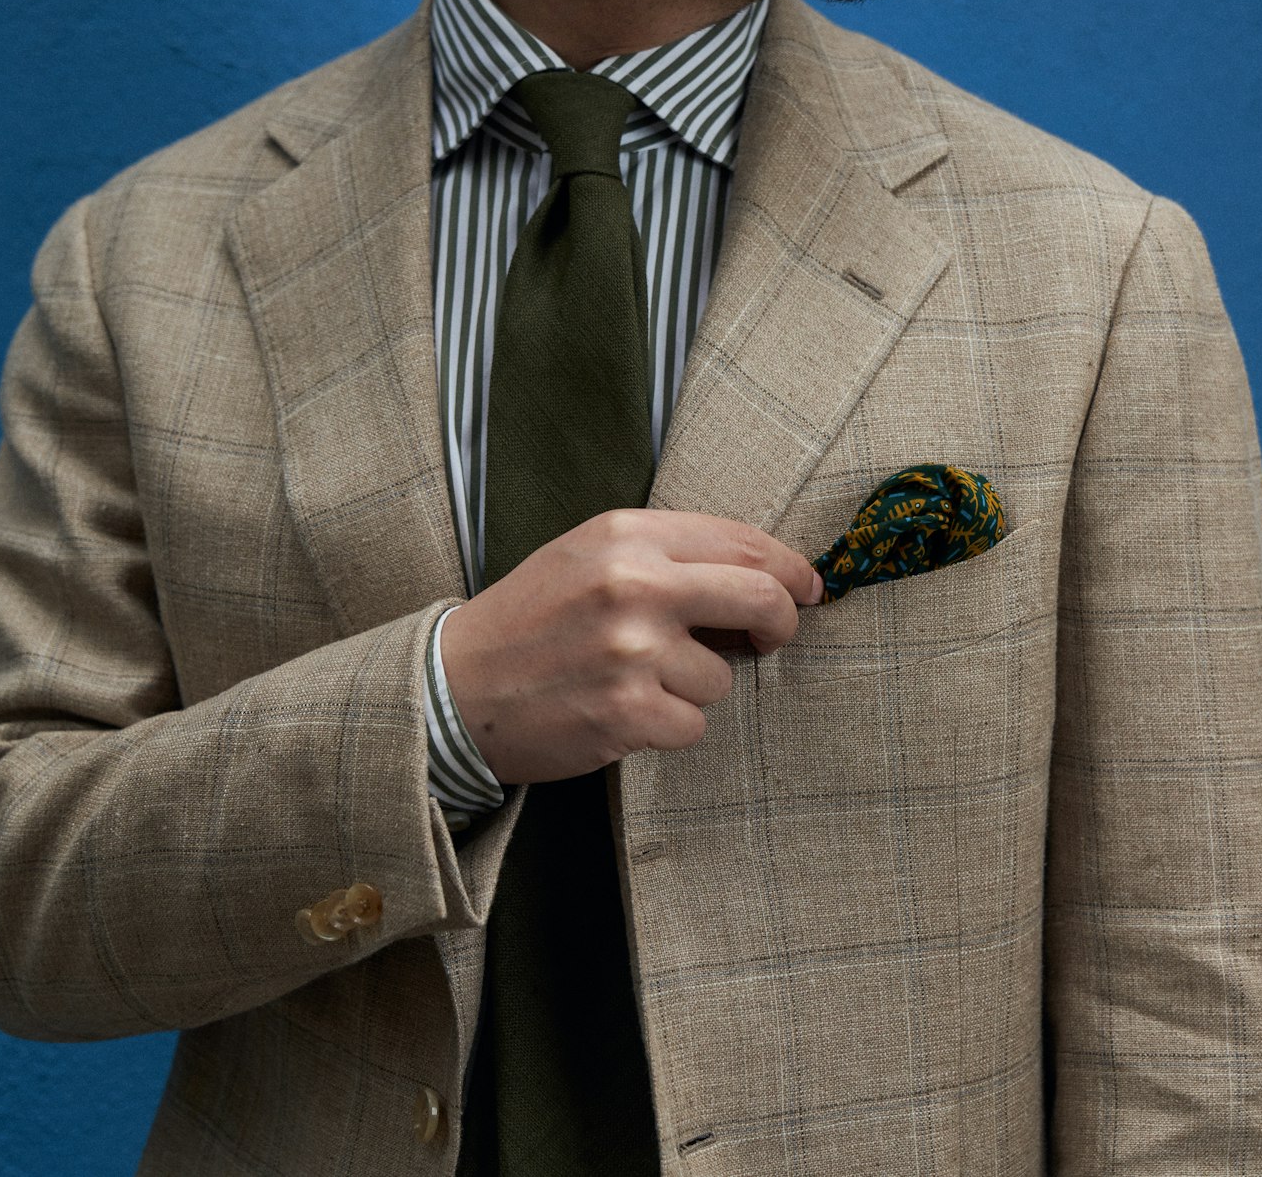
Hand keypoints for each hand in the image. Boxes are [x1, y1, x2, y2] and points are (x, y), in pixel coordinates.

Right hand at [438, 507, 823, 784]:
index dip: (790, 568)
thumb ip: (669, 554)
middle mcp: (634, 585)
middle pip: (760, 597)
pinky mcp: (626, 713)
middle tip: (769, 638)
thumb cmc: (531, 619)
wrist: (454, 688)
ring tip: (636, 680)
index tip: (806, 588)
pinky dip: (669, 726)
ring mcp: (632, 651)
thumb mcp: (590, 554)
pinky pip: (694, 724)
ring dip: (695, 687)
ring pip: (723, 676)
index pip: (743, 541)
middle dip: (780, 622)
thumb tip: (765, 574)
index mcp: (627, 535)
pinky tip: (624, 712)